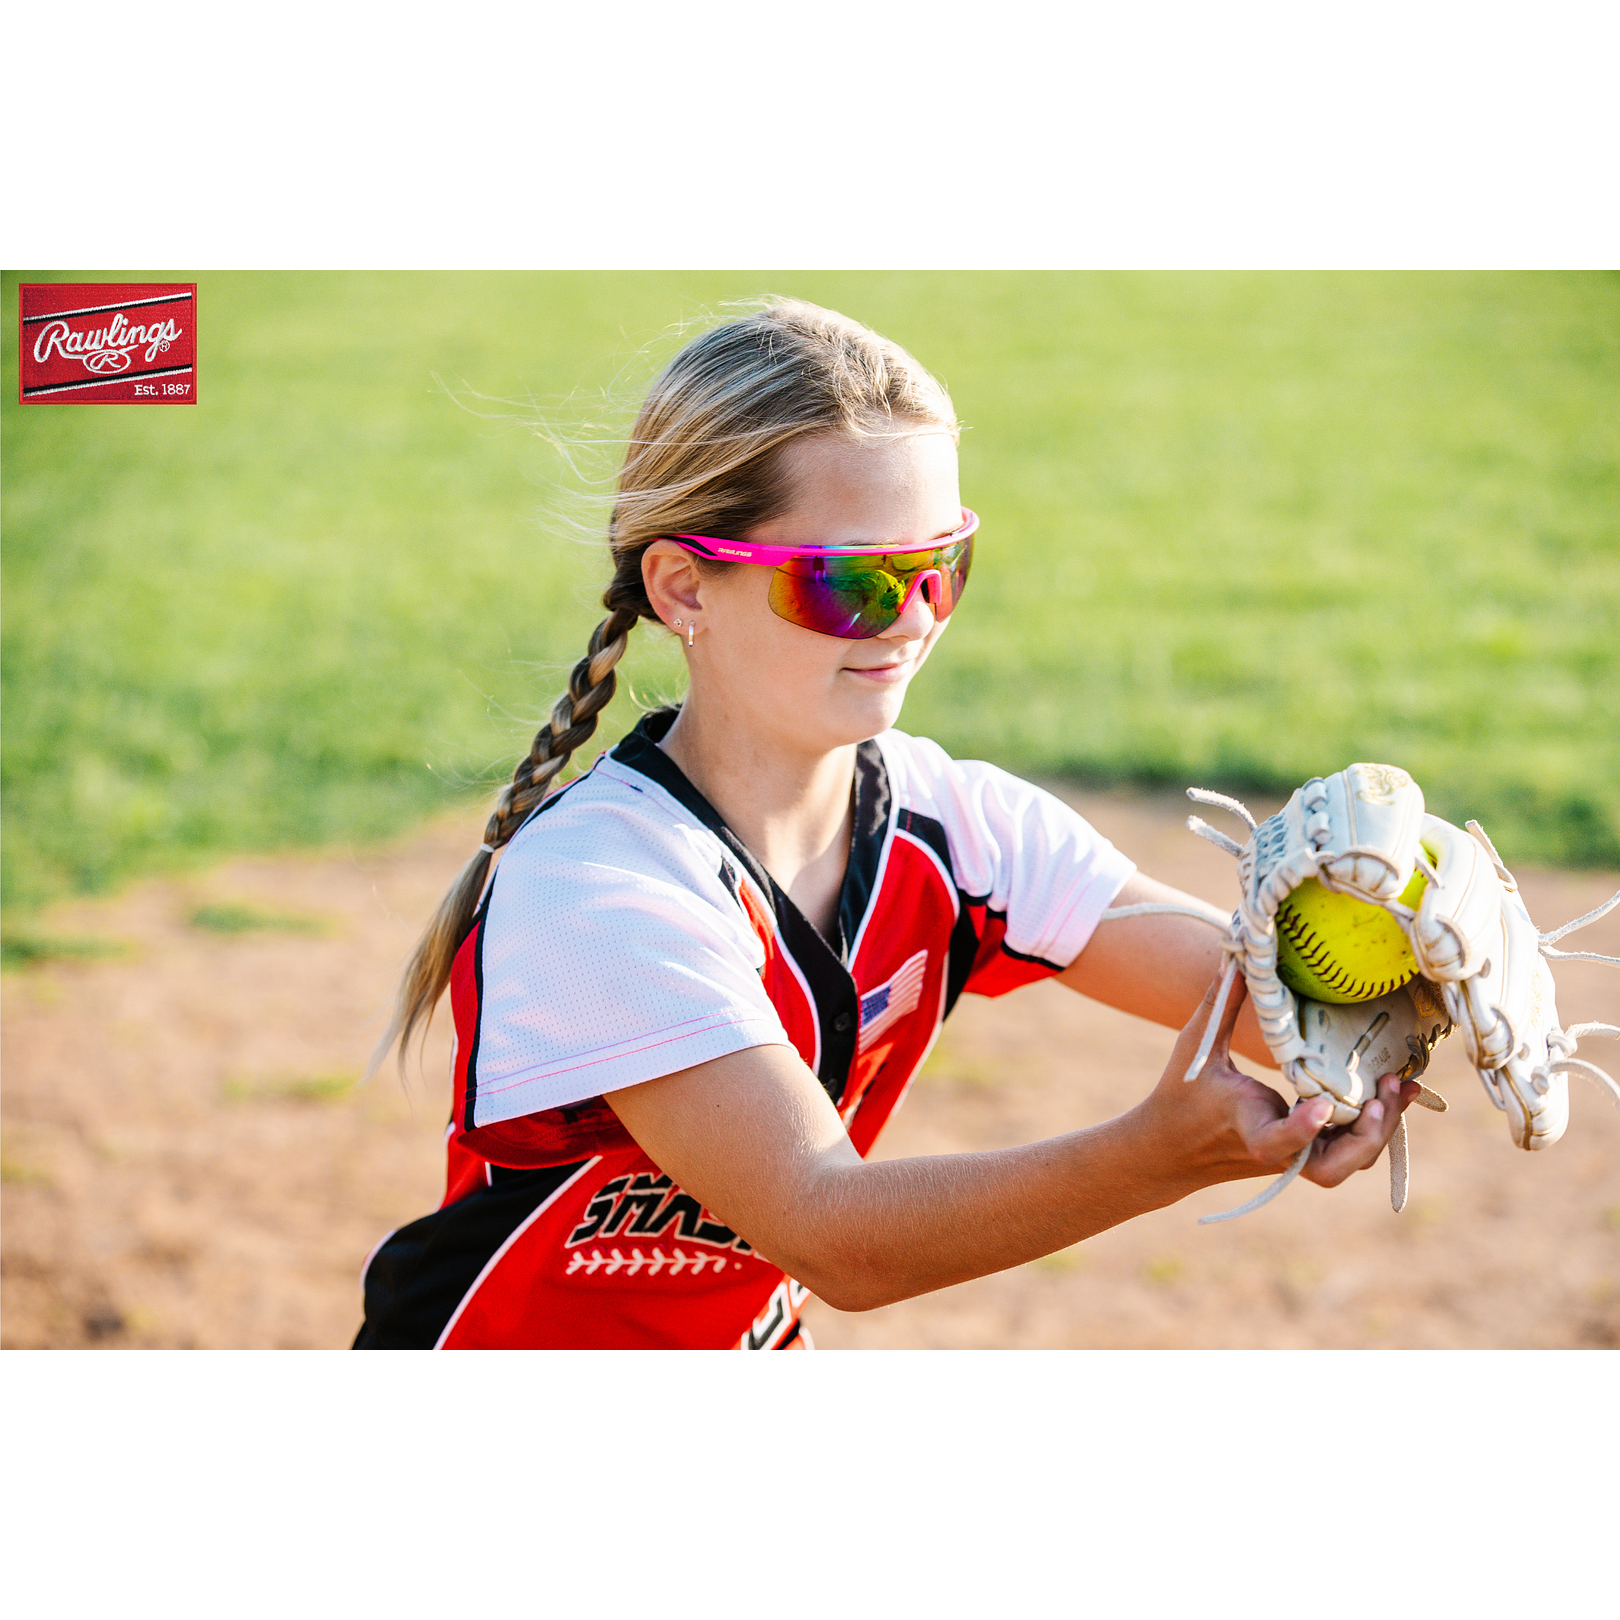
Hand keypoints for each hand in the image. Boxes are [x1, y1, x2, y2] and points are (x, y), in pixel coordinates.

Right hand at [1129, 968, 1417, 1202]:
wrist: (1171, 1152)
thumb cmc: (1181, 1094)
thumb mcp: (1195, 1046)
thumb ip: (1221, 1003)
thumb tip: (1238, 956)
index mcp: (1248, 1127)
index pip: (1278, 1141)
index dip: (1302, 1128)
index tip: (1322, 1104)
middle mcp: (1278, 1150)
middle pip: (1333, 1168)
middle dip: (1367, 1137)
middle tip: (1381, 1095)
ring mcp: (1295, 1157)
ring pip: (1351, 1162)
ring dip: (1380, 1130)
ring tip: (1397, 1085)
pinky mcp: (1304, 1154)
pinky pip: (1349, 1149)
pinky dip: (1375, 1125)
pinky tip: (1392, 1092)